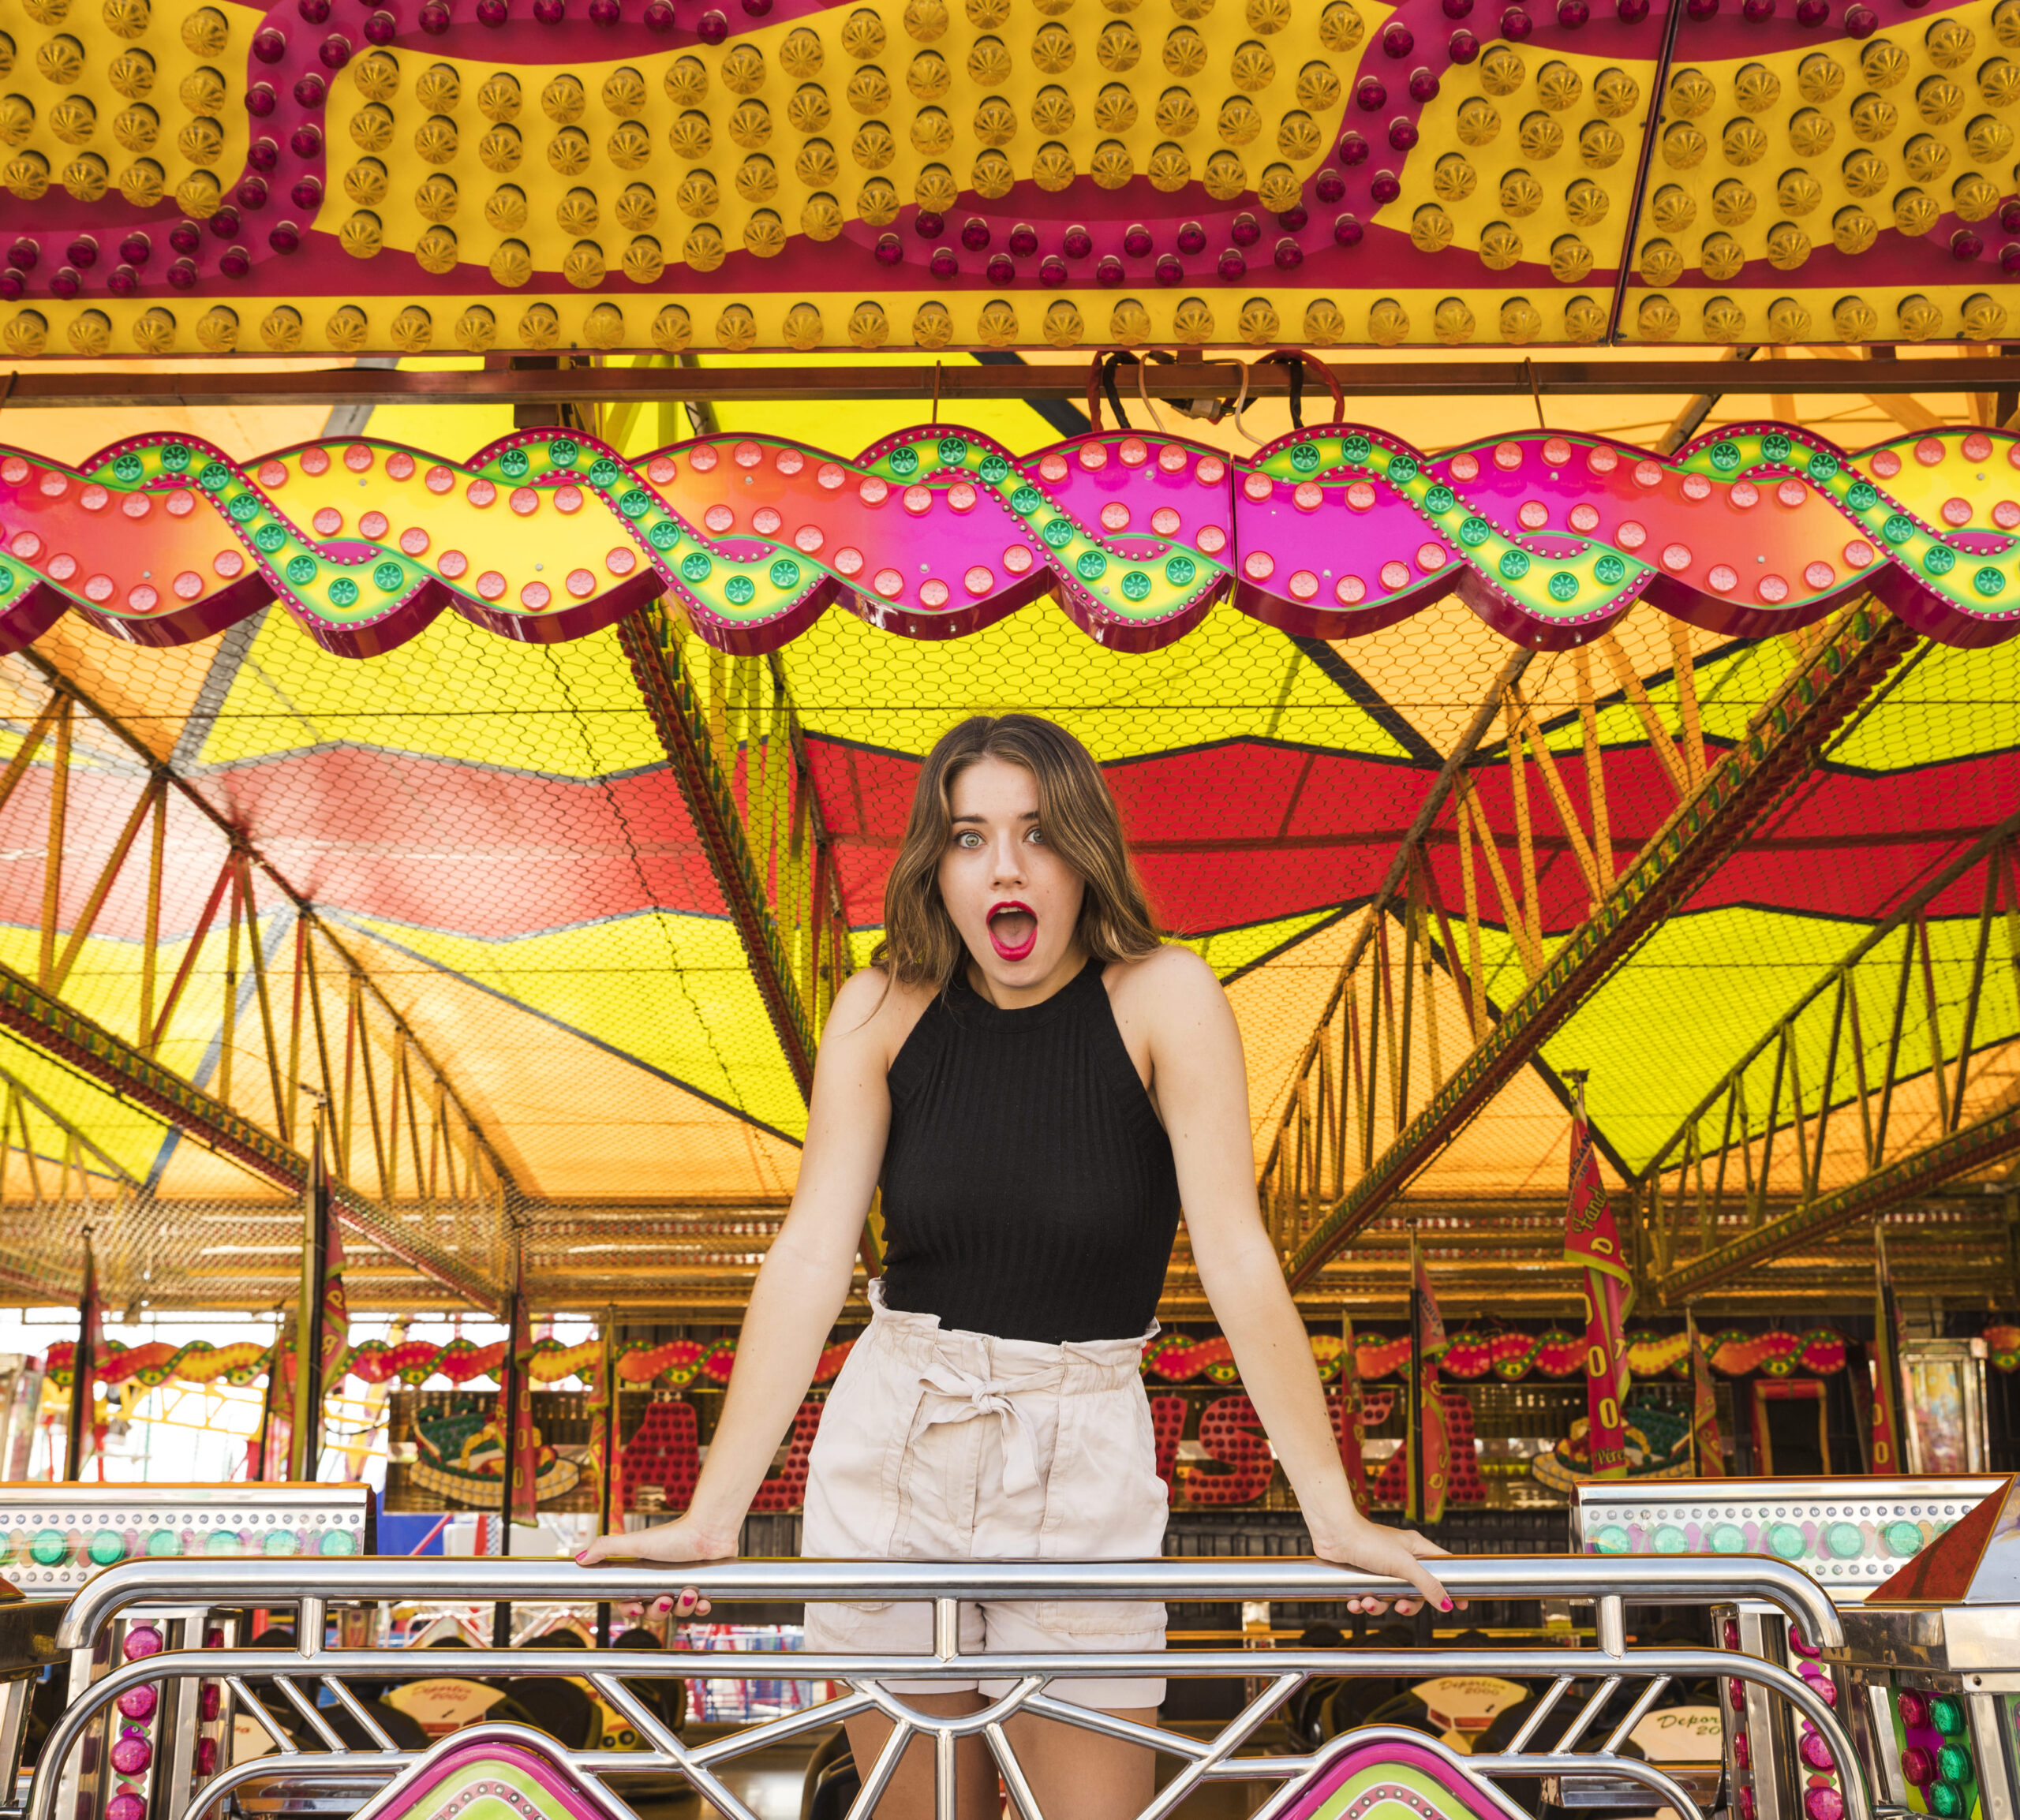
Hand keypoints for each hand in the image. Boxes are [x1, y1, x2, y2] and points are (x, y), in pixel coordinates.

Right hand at [575, 1516, 736, 1618]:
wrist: (709, 1529)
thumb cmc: (674, 1535)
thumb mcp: (636, 1542)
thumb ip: (607, 1548)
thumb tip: (580, 1558)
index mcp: (645, 1576)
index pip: (631, 1603)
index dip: (632, 1611)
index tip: (636, 1608)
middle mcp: (662, 1583)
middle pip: (654, 1613)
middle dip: (659, 1611)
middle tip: (666, 1598)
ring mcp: (683, 1587)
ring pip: (677, 1613)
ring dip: (682, 1607)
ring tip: (688, 1591)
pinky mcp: (703, 1589)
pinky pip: (700, 1610)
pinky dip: (701, 1608)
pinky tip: (703, 1600)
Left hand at [1313, 1519, 1455, 1617]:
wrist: (1332, 1533)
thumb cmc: (1367, 1540)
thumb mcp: (1403, 1565)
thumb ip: (1427, 1585)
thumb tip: (1448, 1604)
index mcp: (1415, 1549)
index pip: (1443, 1567)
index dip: (1452, 1585)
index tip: (1461, 1603)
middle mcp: (1400, 1559)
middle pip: (1415, 1591)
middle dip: (1407, 1604)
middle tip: (1400, 1607)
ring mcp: (1381, 1568)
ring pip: (1390, 1597)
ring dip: (1379, 1605)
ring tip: (1367, 1602)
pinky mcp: (1363, 1575)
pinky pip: (1368, 1597)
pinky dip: (1361, 1604)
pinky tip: (1354, 1603)